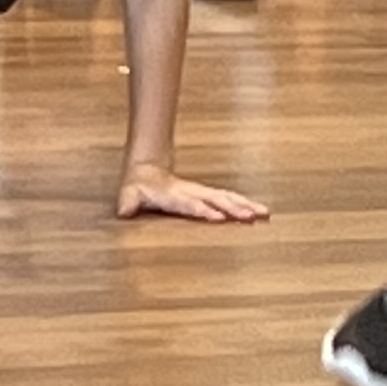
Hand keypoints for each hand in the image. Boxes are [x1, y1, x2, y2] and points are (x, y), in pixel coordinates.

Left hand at [116, 162, 268, 225]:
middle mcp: (191, 192)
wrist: (146, 168)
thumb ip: (127, 202)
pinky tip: (260, 211)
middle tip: (251, 216)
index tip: (218, 217)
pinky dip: (245, 203)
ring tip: (264, 213)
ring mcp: (201, 191)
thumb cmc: (137, 186)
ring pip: (226, 197)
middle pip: (215, 199)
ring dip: (245, 205)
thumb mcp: (128, 194)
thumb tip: (122, 211)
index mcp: (174, 195)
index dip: (203, 209)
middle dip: (233, 208)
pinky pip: (229, 198)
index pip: (190, 203)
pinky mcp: (207, 194)